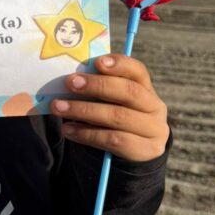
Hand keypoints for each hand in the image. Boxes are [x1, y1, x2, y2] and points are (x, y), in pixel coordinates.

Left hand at [50, 54, 168, 160]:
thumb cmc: (114, 117)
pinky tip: (68, 130)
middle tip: (70, 83)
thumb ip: (99, 88)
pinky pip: (112, 140)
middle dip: (97, 86)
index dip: (120, 65)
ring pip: (118, 117)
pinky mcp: (145, 151)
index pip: (138, 71)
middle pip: (129, 92)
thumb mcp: (111, 101)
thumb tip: (72, 78)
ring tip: (59, 108)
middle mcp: (155, 107)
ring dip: (84, 111)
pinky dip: (86, 134)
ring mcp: (153, 131)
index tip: (97, 62)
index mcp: (147, 88)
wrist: (131, 152)